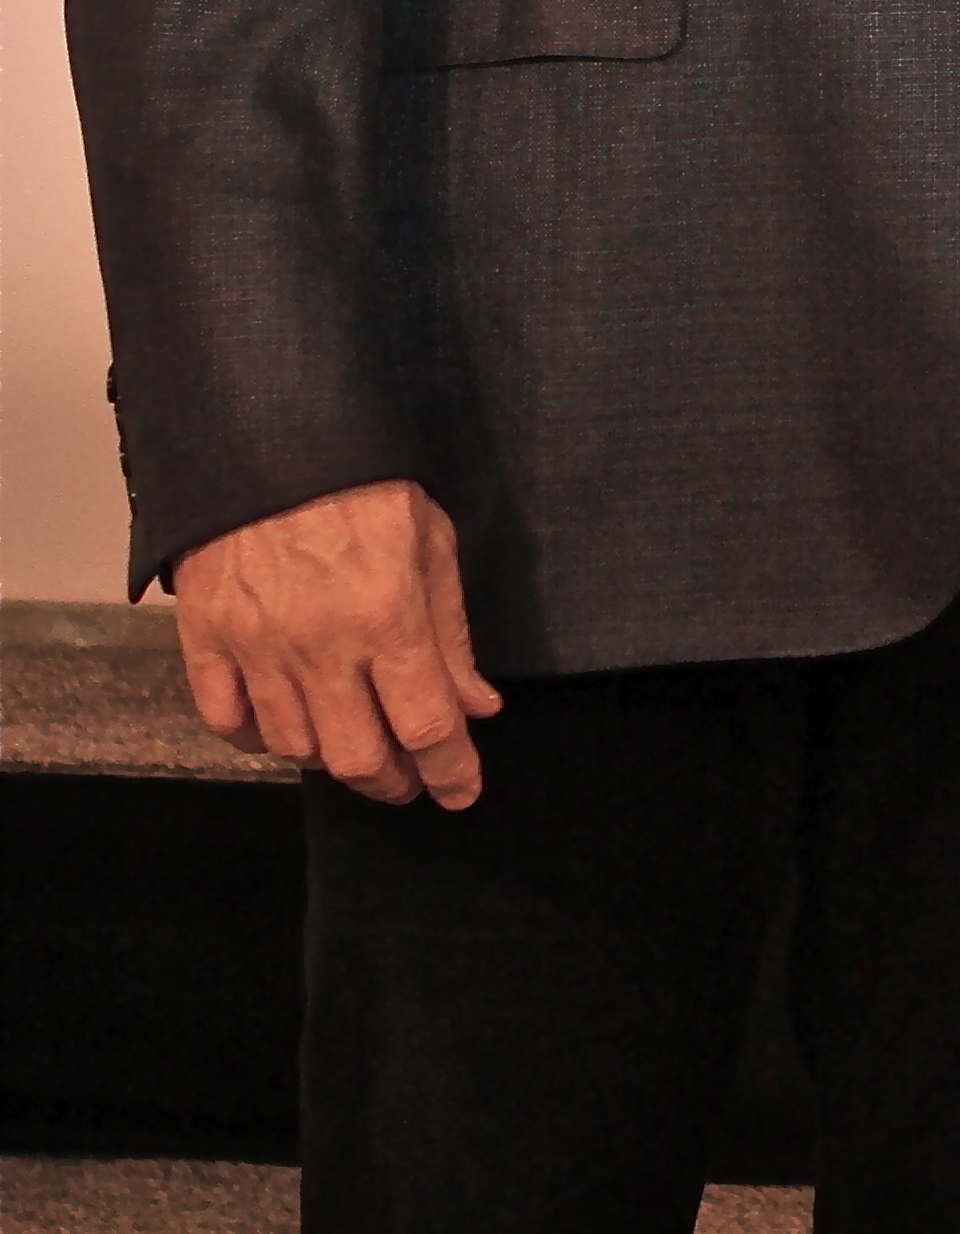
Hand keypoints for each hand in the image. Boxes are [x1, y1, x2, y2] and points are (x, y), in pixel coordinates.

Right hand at [173, 479, 501, 809]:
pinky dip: (259, 740)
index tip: (463, 792)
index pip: (428, 725)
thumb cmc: (365, 483)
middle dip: (394, 782)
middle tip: (412, 779)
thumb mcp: (433, 542)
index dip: (451, 771)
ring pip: (295, 748)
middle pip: (358, 757)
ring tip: (358, 748)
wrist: (269, 440)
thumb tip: (479, 706)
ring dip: (333, 761)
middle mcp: (321, 646)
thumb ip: (453, 633)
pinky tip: (289, 728)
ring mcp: (257, 648)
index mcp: (387, 617)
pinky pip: (227, 722)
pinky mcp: (207, 640)